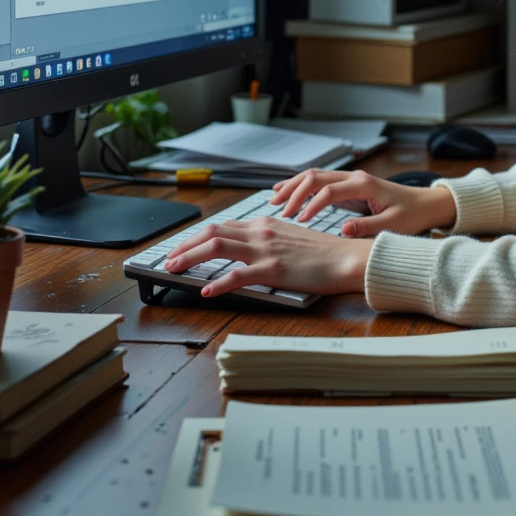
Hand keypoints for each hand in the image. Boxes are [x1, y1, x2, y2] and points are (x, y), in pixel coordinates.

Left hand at [163, 216, 374, 297]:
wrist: (347, 258)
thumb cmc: (323, 253)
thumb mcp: (290, 239)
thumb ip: (267, 240)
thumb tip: (247, 249)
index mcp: (265, 224)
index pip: (221, 227)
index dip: (197, 238)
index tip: (182, 249)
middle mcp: (261, 232)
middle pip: (212, 233)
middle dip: (185, 245)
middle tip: (168, 258)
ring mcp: (266, 250)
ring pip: (217, 247)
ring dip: (190, 257)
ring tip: (173, 269)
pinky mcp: (274, 269)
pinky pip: (239, 275)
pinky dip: (218, 283)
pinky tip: (206, 291)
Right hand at [270, 166, 456, 237]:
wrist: (426, 204)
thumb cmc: (412, 215)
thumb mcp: (393, 226)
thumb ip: (367, 227)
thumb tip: (343, 229)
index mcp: (363, 185)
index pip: (328, 191)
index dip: (310, 205)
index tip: (299, 221)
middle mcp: (355, 177)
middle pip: (316, 177)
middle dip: (294, 191)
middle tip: (276, 207)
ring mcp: (352, 178)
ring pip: (316, 175)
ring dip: (294, 186)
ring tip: (274, 198)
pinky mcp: (350, 184)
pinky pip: (322, 181)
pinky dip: (303, 185)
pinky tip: (290, 191)